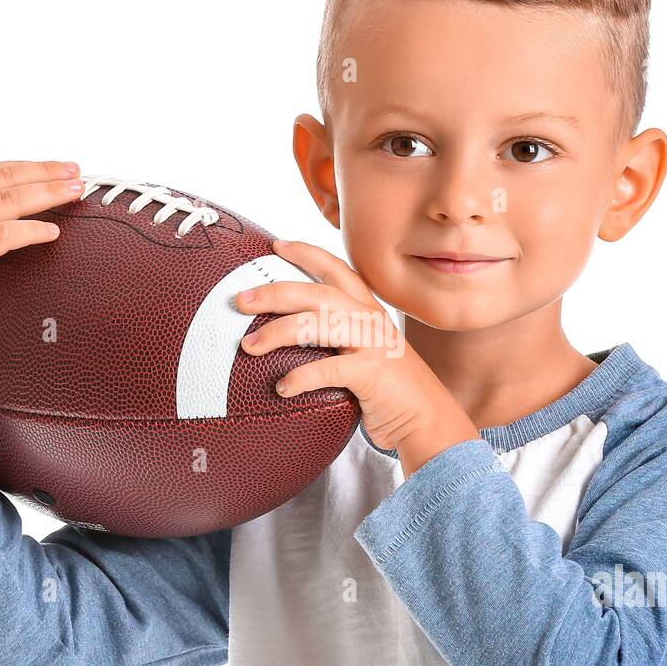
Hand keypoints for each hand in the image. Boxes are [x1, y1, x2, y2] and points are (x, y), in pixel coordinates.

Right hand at [0, 160, 83, 428]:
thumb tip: (1, 225)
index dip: (25, 166)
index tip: (56, 166)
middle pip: (2, 179)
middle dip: (43, 172)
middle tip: (76, 171)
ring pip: (6, 200)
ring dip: (46, 192)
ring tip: (76, 190)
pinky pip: (2, 235)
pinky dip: (30, 230)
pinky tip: (53, 232)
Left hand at [235, 239, 479, 477]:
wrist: (426, 421)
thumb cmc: (388, 391)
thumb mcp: (363, 354)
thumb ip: (336, 341)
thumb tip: (286, 339)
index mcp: (367, 309)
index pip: (336, 269)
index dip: (306, 253)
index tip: (276, 244)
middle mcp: (370, 319)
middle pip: (317, 292)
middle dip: (275, 292)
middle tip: (240, 299)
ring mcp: (372, 344)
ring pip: (316, 324)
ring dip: (277, 332)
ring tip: (248, 346)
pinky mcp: (372, 373)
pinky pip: (328, 369)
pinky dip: (300, 377)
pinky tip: (281, 388)